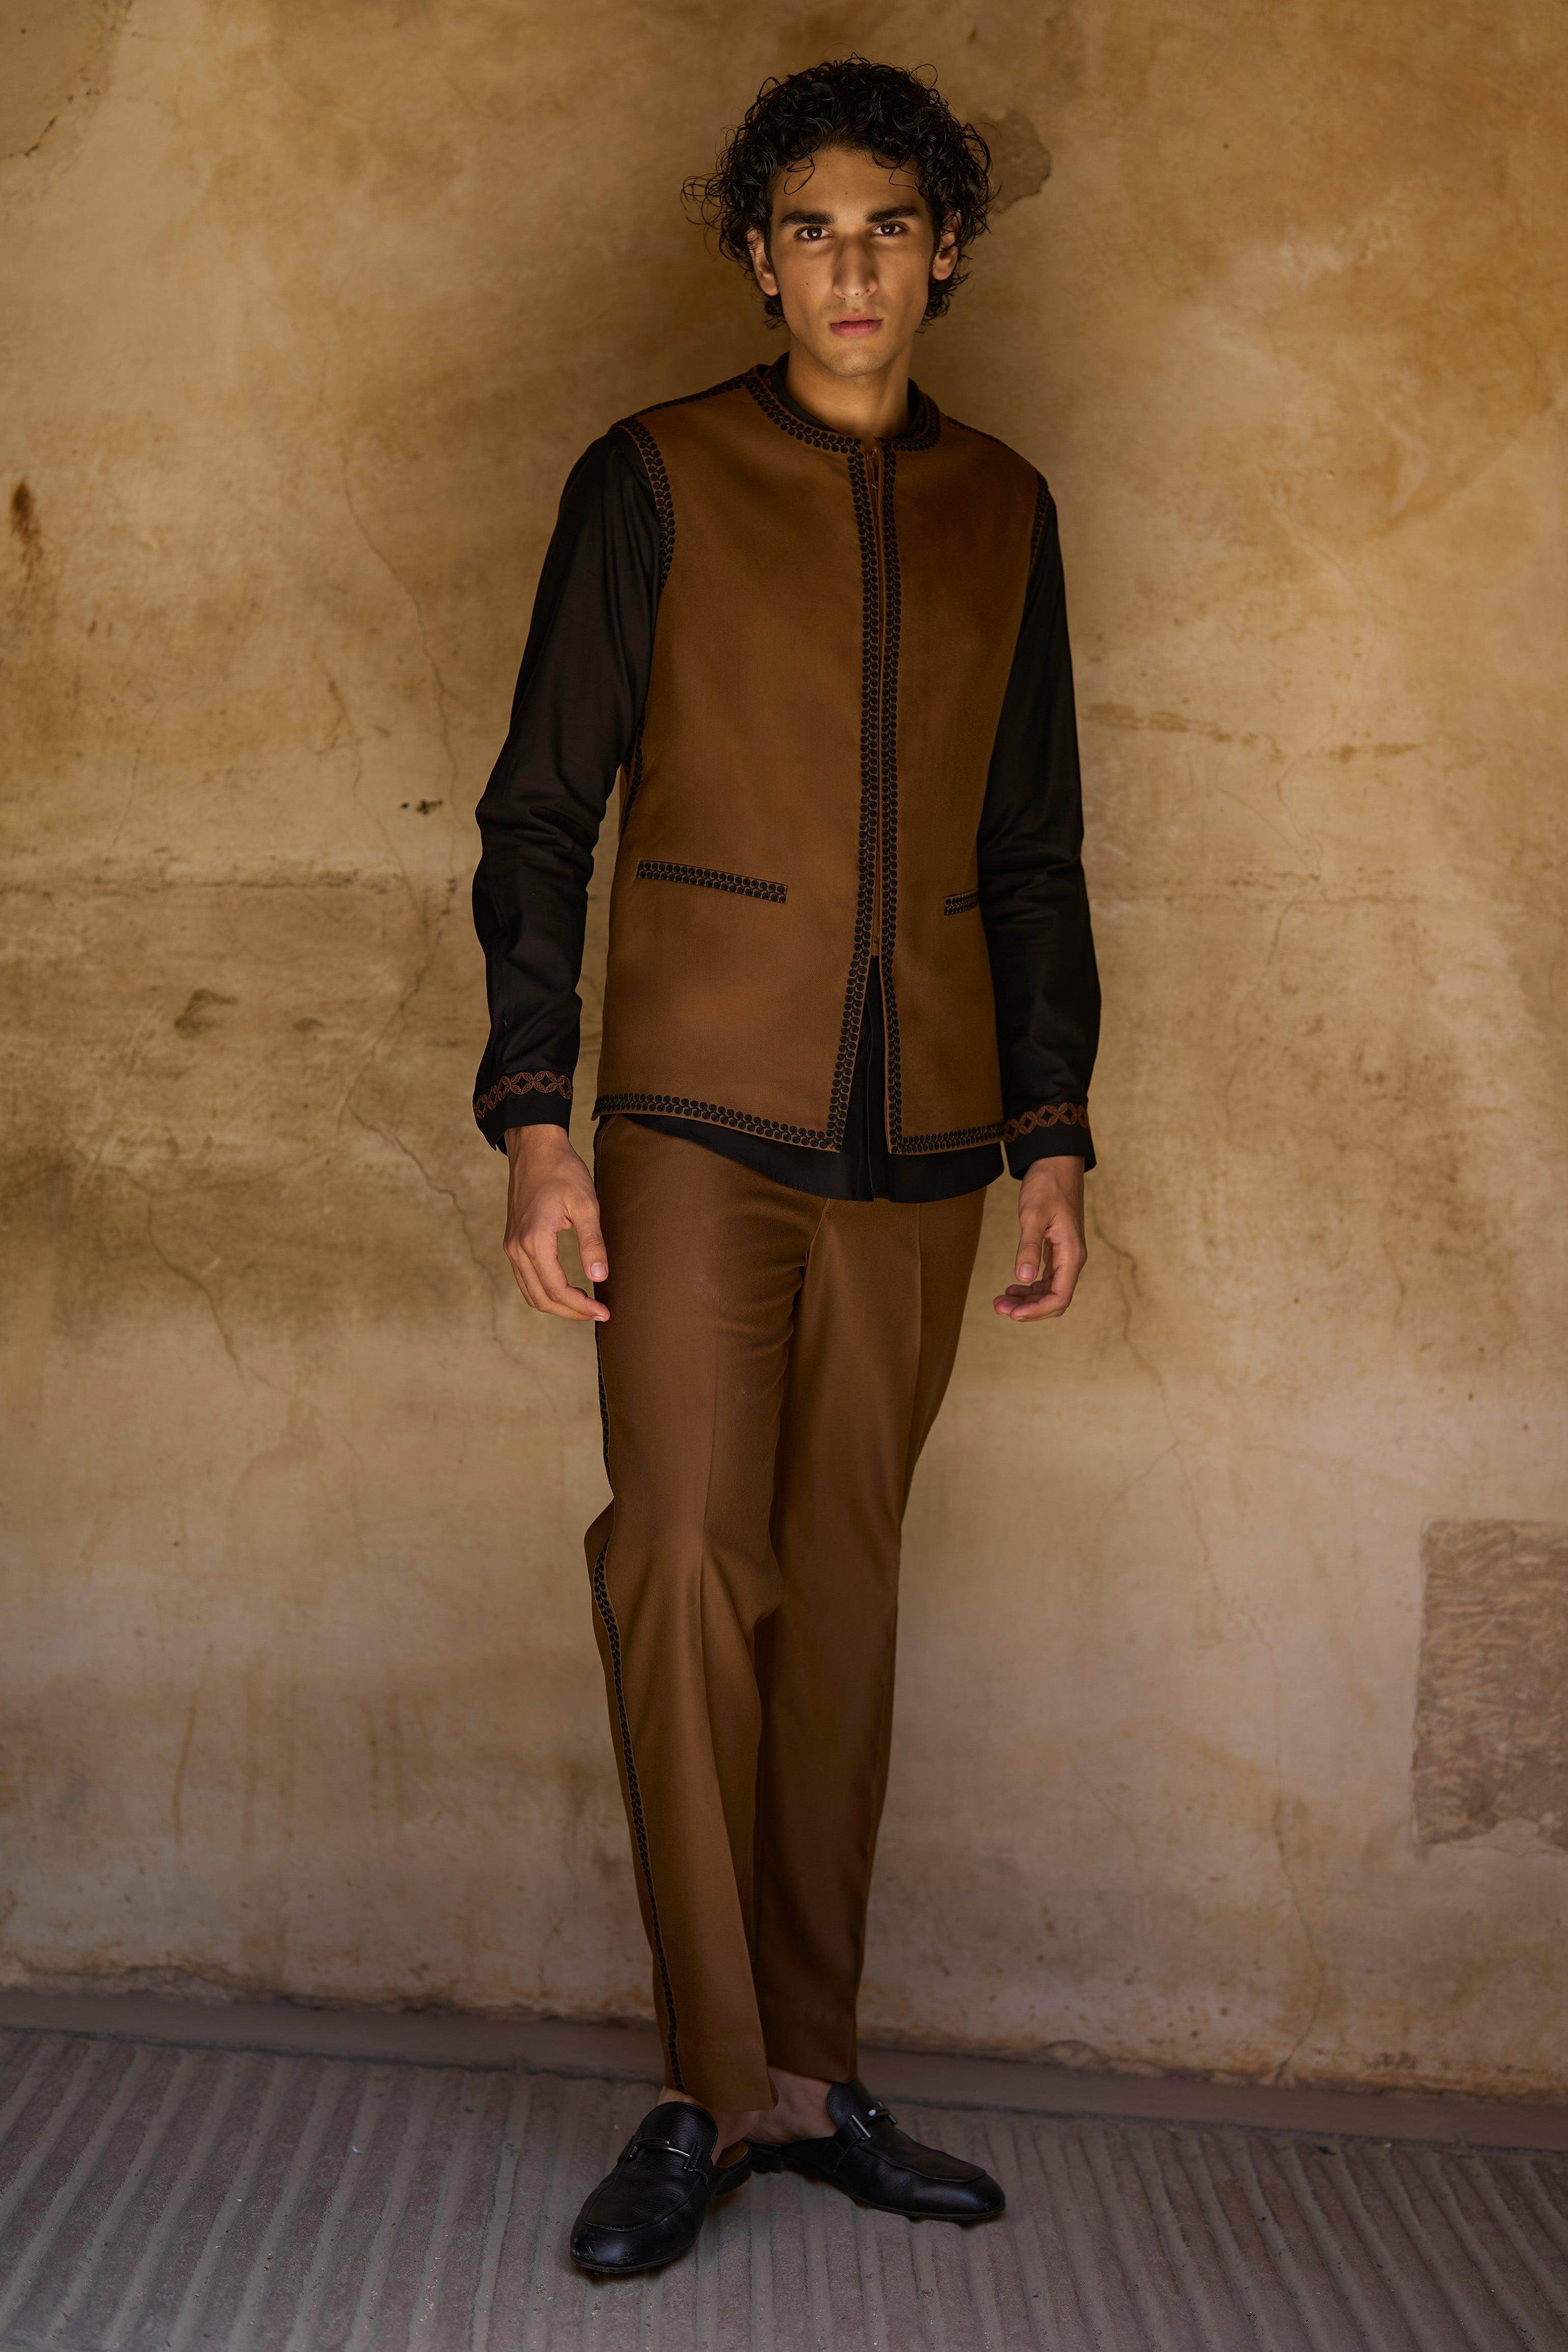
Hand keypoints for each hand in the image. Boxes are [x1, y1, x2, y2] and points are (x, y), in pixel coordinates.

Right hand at [502, 1125, 608, 1322]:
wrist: (534, 1148)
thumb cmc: (562, 1171)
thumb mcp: (586, 1205)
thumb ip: (592, 1244)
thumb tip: (599, 1278)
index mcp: (534, 1241)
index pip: (557, 1289)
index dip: (581, 1307)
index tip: (603, 1312)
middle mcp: (517, 1248)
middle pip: (541, 1298)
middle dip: (570, 1312)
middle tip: (597, 1313)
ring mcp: (511, 1246)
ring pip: (530, 1292)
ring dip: (556, 1304)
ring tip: (584, 1305)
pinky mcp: (512, 1242)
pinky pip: (525, 1278)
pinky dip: (544, 1291)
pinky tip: (566, 1289)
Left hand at [993, 1156, 1085, 1322]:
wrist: (1056, 1164)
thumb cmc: (1046, 1186)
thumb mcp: (1032, 1215)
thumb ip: (1028, 1247)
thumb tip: (1023, 1279)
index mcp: (1071, 1254)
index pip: (1059, 1298)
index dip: (1036, 1311)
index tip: (1012, 1313)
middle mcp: (1072, 1259)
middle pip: (1054, 1300)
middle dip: (1027, 1309)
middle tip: (998, 1307)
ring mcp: (1066, 1255)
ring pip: (1049, 1291)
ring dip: (1027, 1300)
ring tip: (1000, 1301)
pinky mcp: (1057, 1250)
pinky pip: (1047, 1279)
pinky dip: (1030, 1288)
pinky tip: (1013, 1287)